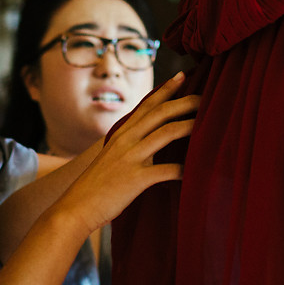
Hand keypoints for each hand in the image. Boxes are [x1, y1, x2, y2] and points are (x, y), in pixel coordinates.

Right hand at [53, 72, 198, 233]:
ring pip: (166, 133)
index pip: (146, 105)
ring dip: (189, 125)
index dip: (166, 89)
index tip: (183, 75)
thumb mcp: (112, 156)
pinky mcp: (135, 179)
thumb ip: (130, 145)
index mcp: (121, 133)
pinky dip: (183, 169)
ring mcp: (130, 158)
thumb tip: (151, 139)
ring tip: (208, 121)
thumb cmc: (96, 185)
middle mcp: (126, 141)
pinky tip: (196, 171)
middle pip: (160, 113)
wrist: (74, 208)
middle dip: (185, 102)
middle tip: (206, 95)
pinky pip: (166, 170)